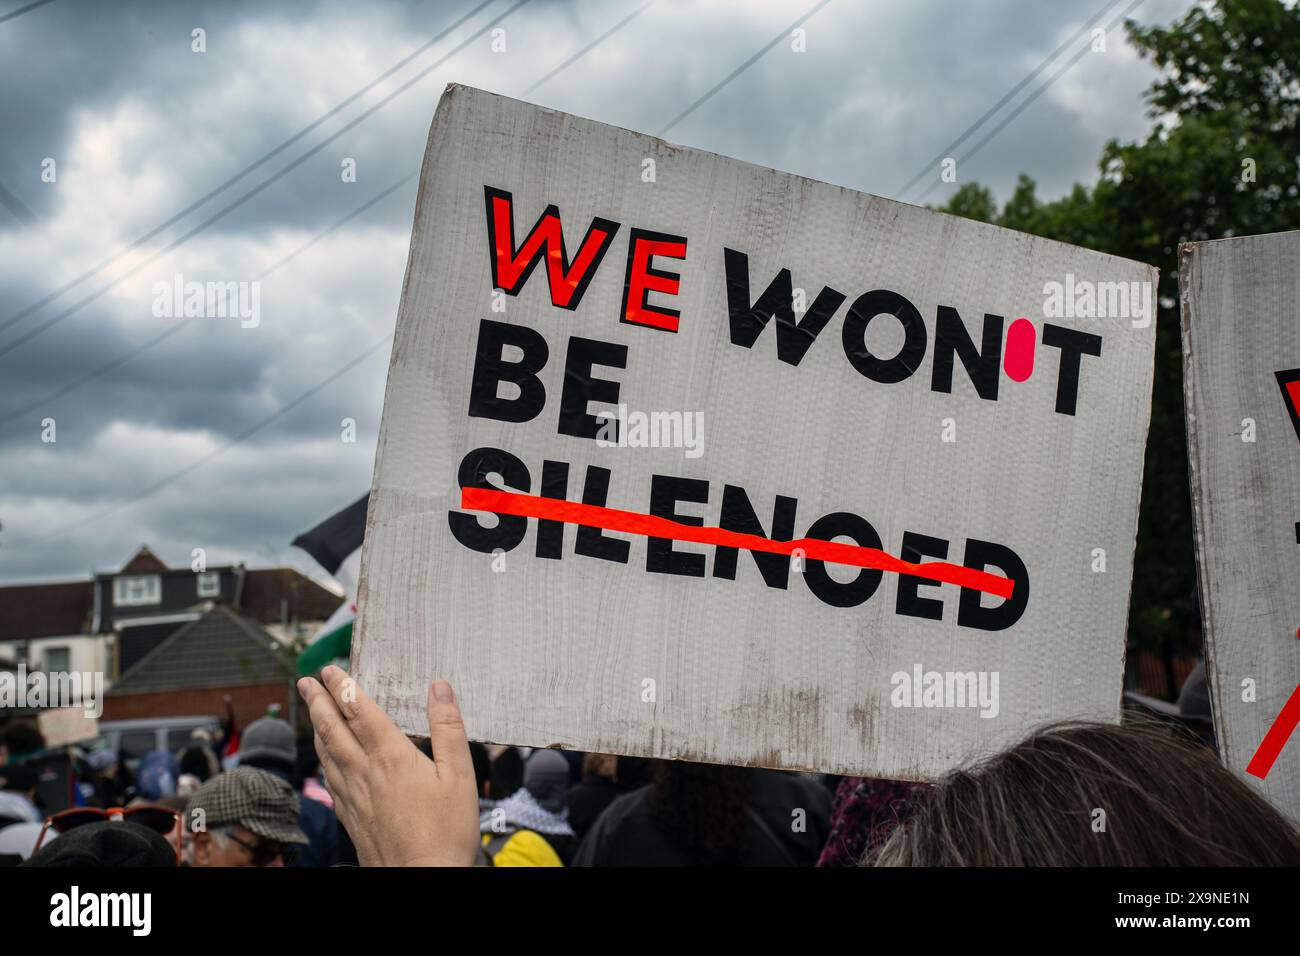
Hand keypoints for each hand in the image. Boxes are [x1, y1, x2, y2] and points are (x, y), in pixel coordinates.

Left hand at [297, 666, 480, 865]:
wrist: (423, 878)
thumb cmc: (446, 830)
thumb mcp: (460, 774)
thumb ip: (448, 728)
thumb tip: (440, 688)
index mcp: (391, 756)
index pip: (359, 711)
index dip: (343, 686)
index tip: (331, 669)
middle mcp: (365, 771)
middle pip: (333, 728)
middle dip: (318, 701)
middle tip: (307, 681)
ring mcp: (354, 795)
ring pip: (326, 753)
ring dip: (317, 726)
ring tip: (312, 710)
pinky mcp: (351, 816)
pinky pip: (330, 778)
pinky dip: (323, 759)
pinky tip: (326, 758)